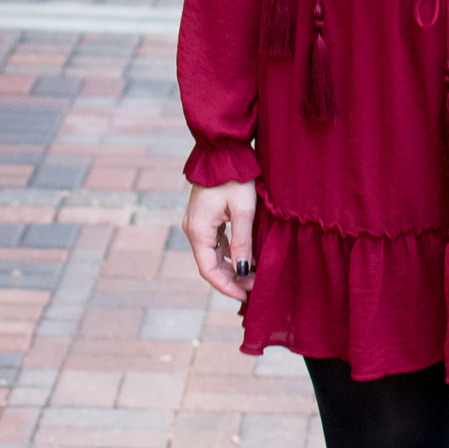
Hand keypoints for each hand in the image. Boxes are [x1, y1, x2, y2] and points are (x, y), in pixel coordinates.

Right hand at [183, 181, 257, 303]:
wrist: (223, 151)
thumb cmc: (235, 178)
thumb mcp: (244, 211)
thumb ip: (242, 243)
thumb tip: (244, 271)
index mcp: (198, 230)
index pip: (209, 270)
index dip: (227, 286)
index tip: (245, 296)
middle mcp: (193, 229)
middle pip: (210, 264)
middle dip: (232, 278)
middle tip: (255, 286)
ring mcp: (197, 223)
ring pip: (213, 254)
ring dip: (232, 266)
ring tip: (255, 274)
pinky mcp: (204, 216)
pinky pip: (215, 242)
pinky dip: (230, 253)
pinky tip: (248, 257)